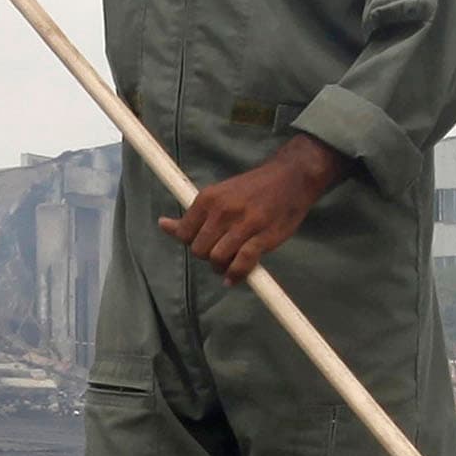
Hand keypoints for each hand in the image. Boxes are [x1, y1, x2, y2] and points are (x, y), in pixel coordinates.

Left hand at [158, 135, 348, 284]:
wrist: (292, 177)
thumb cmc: (254, 188)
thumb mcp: (219, 194)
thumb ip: (195, 214)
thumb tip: (163, 225)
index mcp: (209, 198)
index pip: (184, 234)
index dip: (192, 244)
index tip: (205, 243)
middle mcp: (223, 211)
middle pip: (199, 249)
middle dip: (207, 257)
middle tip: (220, 254)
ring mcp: (244, 224)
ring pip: (217, 258)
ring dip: (221, 267)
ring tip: (229, 264)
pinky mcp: (263, 237)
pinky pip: (242, 263)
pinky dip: (236, 274)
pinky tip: (235, 277)